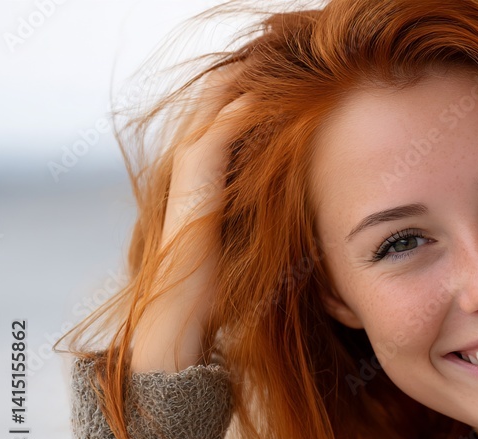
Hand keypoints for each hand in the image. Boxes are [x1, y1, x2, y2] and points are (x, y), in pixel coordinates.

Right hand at [130, 64, 248, 373]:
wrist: (180, 325)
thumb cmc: (211, 299)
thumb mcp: (244, 251)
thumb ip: (256, 226)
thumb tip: (296, 221)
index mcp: (199, 194)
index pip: (216, 138)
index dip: (239, 113)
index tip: (272, 100)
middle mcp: (188, 184)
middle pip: (208, 120)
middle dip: (235, 94)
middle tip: (268, 74)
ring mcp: (186, 187)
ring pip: (206, 121)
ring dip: (233, 95)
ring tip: (262, 74)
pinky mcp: (193, 195)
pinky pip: (212, 142)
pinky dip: (233, 119)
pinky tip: (256, 103)